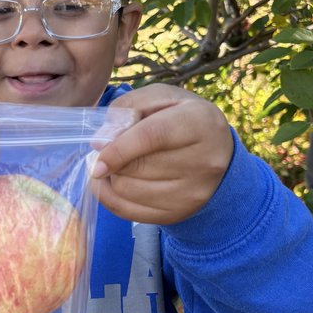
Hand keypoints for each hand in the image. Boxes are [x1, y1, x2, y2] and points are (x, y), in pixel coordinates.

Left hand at [90, 85, 233, 223]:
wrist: (217, 153)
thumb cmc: (182, 119)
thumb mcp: (161, 98)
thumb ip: (129, 107)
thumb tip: (100, 141)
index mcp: (200, 124)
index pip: (152, 136)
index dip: (119, 146)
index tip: (96, 151)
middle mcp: (203, 162)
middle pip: (137, 167)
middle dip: (112, 160)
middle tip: (106, 151)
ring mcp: (192, 193)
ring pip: (129, 190)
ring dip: (110, 177)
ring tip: (113, 165)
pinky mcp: (179, 214)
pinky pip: (129, 212)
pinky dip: (110, 196)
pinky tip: (111, 182)